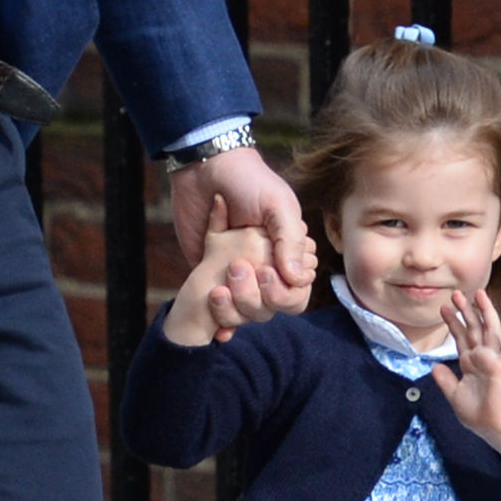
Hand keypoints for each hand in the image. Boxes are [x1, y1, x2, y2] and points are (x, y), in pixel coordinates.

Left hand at [169, 141, 314, 320]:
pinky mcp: (210, 274)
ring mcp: (238, 272)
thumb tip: (297, 279)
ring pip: (246, 311)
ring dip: (235, 310)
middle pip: (271, 305)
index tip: (266, 273)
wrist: (204, 168)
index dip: (285, 291)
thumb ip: (289, 240)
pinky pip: (220, 307)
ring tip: (219, 291)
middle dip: (256, 298)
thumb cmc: (248, 181)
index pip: (297, 289)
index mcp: (287, 251)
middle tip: (237, 269)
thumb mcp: (277, 204)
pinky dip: (220, 323)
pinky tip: (217, 331)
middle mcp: (265, 265)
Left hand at [431, 288, 500, 469]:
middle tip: (457, 293)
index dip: (452, 322)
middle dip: (466, 311)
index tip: (443, 308)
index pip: (460, 337)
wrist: (491, 427)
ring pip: (491, 331)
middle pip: (474, 329)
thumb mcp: (453, 395)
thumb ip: (445, 380)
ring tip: (480, 295)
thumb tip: (434, 366)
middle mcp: (481, 358)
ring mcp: (493, 361)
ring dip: (486, 313)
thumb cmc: (475, 412)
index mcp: (469, 362)